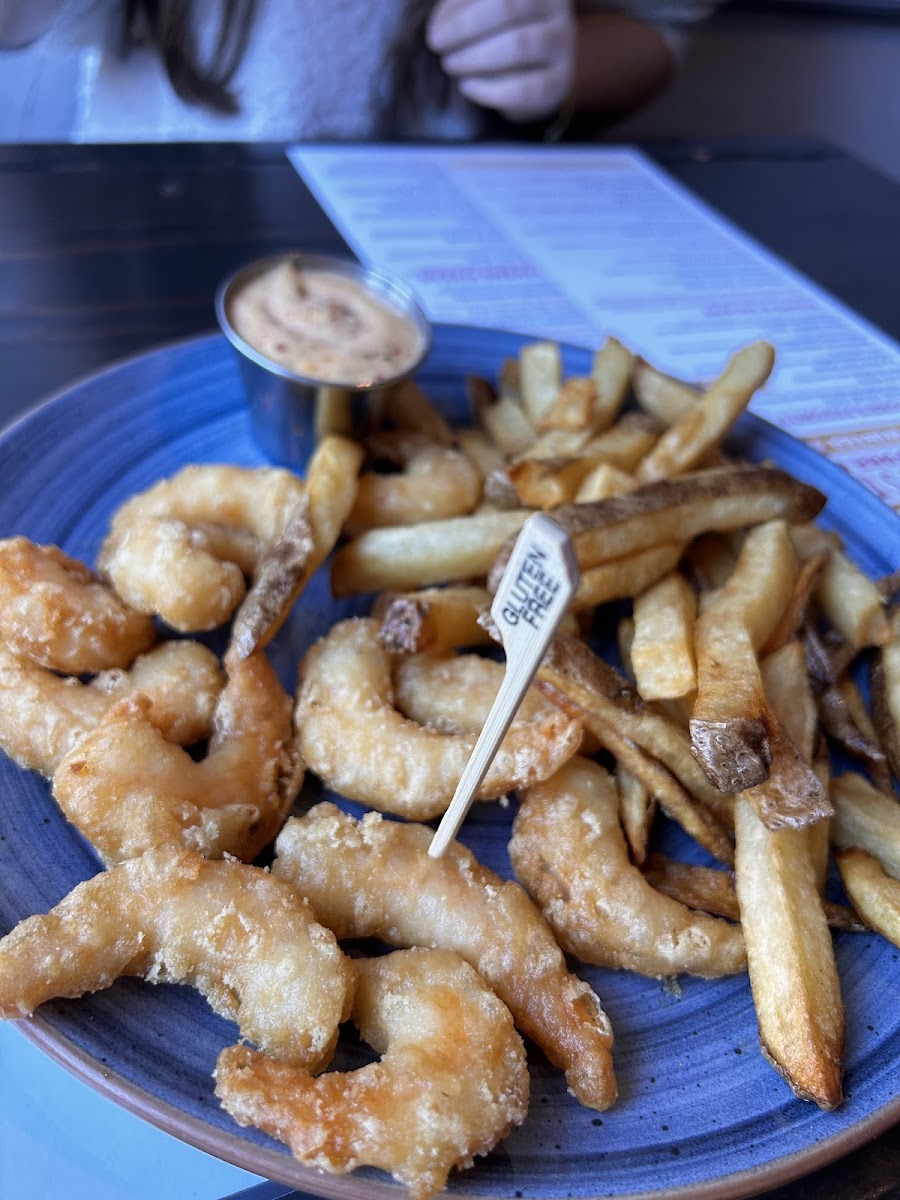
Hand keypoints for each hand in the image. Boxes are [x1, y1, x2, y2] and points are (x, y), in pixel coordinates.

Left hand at [426, 0, 575, 122]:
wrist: (537, 71)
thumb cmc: (500, 31)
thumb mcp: (480, 9)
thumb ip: (460, 7)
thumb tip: (439, 27)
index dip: (460, 9)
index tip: (434, 33)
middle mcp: (556, 7)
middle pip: (508, 6)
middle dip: (465, 28)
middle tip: (438, 46)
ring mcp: (562, 44)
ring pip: (519, 45)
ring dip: (475, 57)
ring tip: (450, 64)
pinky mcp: (560, 82)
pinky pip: (525, 88)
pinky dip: (489, 90)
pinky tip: (466, 86)